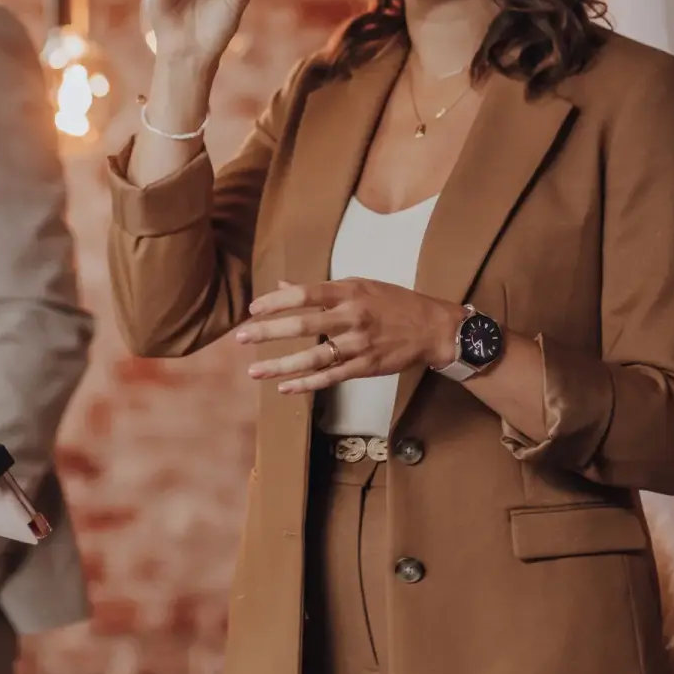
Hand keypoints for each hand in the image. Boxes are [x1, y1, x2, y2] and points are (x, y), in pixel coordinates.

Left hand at [234, 279, 464, 393]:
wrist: (432, 327)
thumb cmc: (392, 303)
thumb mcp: (359, 286)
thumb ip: (321, 289)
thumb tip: (282, 285)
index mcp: (348, 293)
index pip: (305, 295)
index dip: (276, 303)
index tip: (252, 309)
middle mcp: (352, 317)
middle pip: (303, 326)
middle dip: (268, 332)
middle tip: (241, 338)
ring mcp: (359, 345)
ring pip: (314, 358)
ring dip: (281, 366)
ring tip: (254, 372)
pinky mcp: (366, 367)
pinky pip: (331, 377)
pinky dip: (307, 384)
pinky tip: (285, 388)